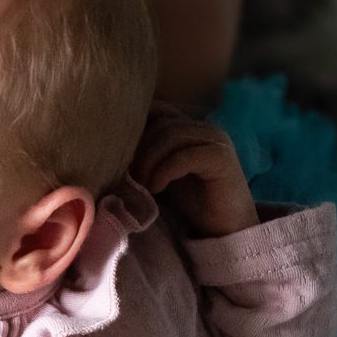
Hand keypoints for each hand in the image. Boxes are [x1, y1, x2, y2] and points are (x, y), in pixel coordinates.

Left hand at [133, 105, 258, 237]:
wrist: (224, 226)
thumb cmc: (192, 201)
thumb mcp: (163, 173)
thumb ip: (148, 155)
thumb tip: (112, 148)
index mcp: (190, 128)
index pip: (159, 110)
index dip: (136, 127)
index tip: (120, 153)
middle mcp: (204, 129)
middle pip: (161, 124)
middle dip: (139, 150)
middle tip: (129, 177)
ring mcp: (215, 141)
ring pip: (171, 137)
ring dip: (149, 162)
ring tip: (142, 185)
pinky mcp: (221, 158)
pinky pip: (184, 156)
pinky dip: (164, 172)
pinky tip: (157, 188)